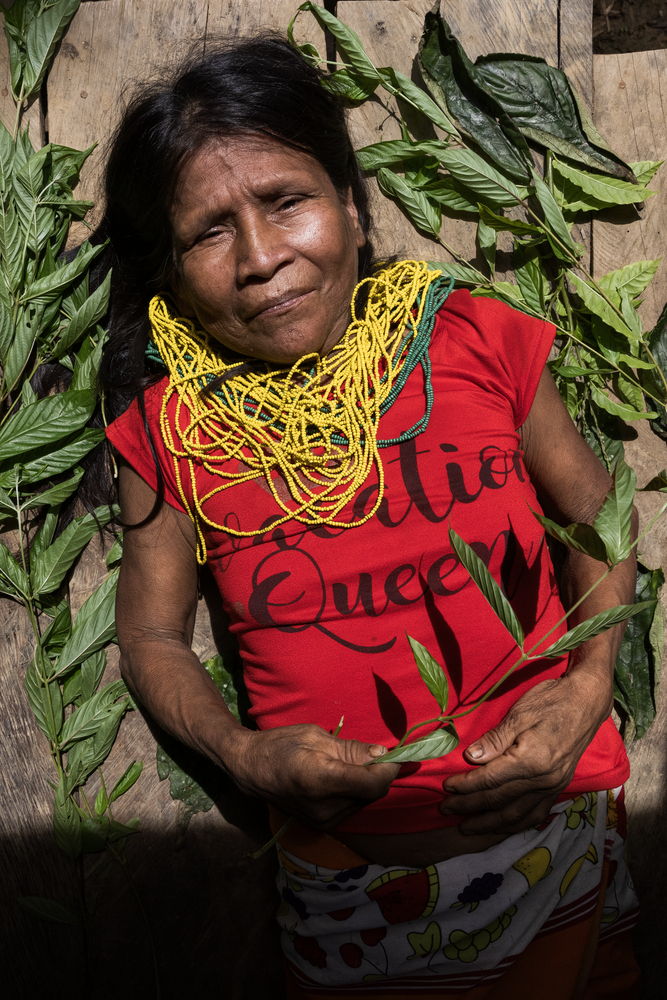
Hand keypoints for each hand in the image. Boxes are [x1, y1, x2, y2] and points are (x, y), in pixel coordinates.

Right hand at [225, 723, 399, 828]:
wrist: (250, 769)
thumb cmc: (280, 744)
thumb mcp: (315, 736)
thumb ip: (351, 749)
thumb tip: (383, 753)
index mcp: (322, 780)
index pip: (373, 784)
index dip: (390, 769)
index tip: (395, 754)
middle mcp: (325, 808)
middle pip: (372, 793)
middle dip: (379, 773)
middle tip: (372, 752)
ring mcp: (323, 821)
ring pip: (364, 801)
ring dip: (366, 783)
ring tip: (348, 763)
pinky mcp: (322, 825)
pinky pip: (352, 807)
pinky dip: (354, 792)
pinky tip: (340, 777)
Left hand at [441, 667, 611, 834]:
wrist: (588, 701)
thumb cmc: (551, 700)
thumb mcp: (519, 713)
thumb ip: (495, 740)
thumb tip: (471, 758)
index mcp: (531, 760)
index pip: (490, 780)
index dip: (465, 786)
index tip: (446, 788)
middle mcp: (544, 779)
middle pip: (500, 800)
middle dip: (471, 807)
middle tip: (446, 810)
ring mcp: (554, 786)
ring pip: (518, 814)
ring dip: (491, 824)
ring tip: (468, 827)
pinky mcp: (560, 786)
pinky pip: (536, 813)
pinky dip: (516, 824)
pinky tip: (502, 826)